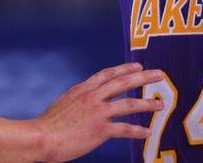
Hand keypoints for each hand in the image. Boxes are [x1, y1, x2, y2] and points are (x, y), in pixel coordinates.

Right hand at [32, 62, 163, 161]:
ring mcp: (98, 112)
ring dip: (147, 103)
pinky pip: (124, 129)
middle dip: (143, 77)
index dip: (124, 68)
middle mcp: (93, 96)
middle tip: (159, 74)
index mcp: (83, 89)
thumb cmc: (48, 125)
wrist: (42, 137)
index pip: (108, 74)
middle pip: (123, 82)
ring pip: (129, 104)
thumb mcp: (64, 103)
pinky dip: (138, 131)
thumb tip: (85, 101)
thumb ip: (78, 99)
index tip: (137, 65)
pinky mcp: (100, 129)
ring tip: (160, 103)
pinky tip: (147, 132)